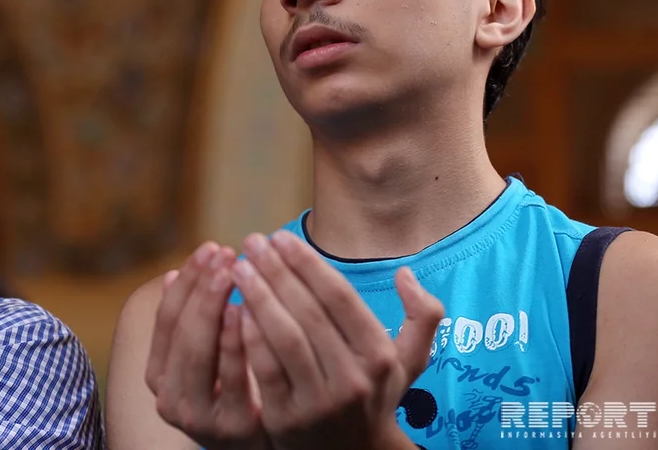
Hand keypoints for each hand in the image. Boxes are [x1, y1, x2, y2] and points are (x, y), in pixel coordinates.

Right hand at [146, 242, 272, 449]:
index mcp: (158, 375)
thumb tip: (174, 274)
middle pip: (181, 331)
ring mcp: (197, 416)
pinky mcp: (231, 428)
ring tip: (231, 272)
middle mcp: (169, 398)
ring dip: (213, 307)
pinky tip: (246, 310)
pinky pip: (231, 376)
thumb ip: (192, 322)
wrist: (260, 448)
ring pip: (199, 351)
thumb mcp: (205, 359)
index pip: (167, 318)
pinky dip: (235, 341)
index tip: (208, 248)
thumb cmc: (232, 394)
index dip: (187, 281)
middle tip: (223, 252)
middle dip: (202, 287)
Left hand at [233, 231, 442, 449]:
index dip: (307, 263)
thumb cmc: (374, 394)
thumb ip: (423, 316)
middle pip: (308, 312)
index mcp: (379, 355)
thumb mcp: (407, 361)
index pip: (339, 297)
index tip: (280, 236)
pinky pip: (264, 370)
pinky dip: (249, 337)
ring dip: (259, 296)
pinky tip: (234, 307)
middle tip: (252, 241)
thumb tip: (406, 273)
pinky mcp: (287, 420)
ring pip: (285, 337)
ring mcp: (320, 402)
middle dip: (276, 271)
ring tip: (238, 267)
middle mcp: (353, 379)